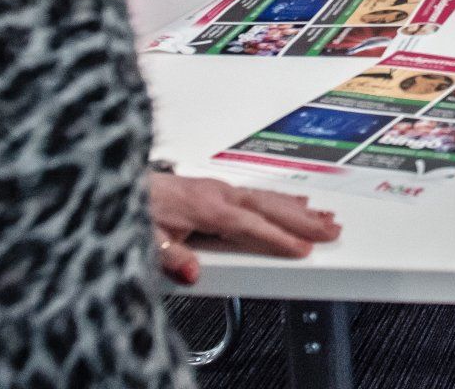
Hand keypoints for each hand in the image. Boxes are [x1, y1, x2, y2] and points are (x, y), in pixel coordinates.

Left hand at [148, 171, 339, 286]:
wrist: (123, 182)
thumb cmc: (137, 209)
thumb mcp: (145, 238)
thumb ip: (171, 257)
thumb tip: (192, 272)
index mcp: (206, 207)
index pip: (251, 225)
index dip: (279, 238)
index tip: (303, 248)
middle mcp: (219, 194)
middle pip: (270, 207)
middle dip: (303, 220)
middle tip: (331, 230)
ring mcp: (222, 189)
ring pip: (269, 198)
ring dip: (300, 208)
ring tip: (326, 219)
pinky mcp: (220, 189)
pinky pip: (260, 193)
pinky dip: (284, 197)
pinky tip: (298, 201)